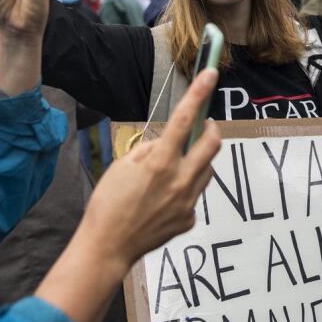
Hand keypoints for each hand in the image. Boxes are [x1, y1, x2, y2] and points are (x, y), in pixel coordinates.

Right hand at [75, 69, 221, 268]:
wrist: (108, 248)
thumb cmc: (108, 205)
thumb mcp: (122, 167)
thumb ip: (148, 151)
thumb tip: (164, 144)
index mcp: (161, 163)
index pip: (185, 119)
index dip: (199, 92)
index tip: (211, 74)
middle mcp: (180, 180)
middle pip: (213, 144)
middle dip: (212, 130)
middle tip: (204, 126)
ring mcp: (188, 202)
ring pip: (207, 170)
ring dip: (198, 160)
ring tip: (176, 165)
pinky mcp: (188, 218)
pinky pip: (194, 194)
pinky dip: (185, 188)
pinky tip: (164, 198)